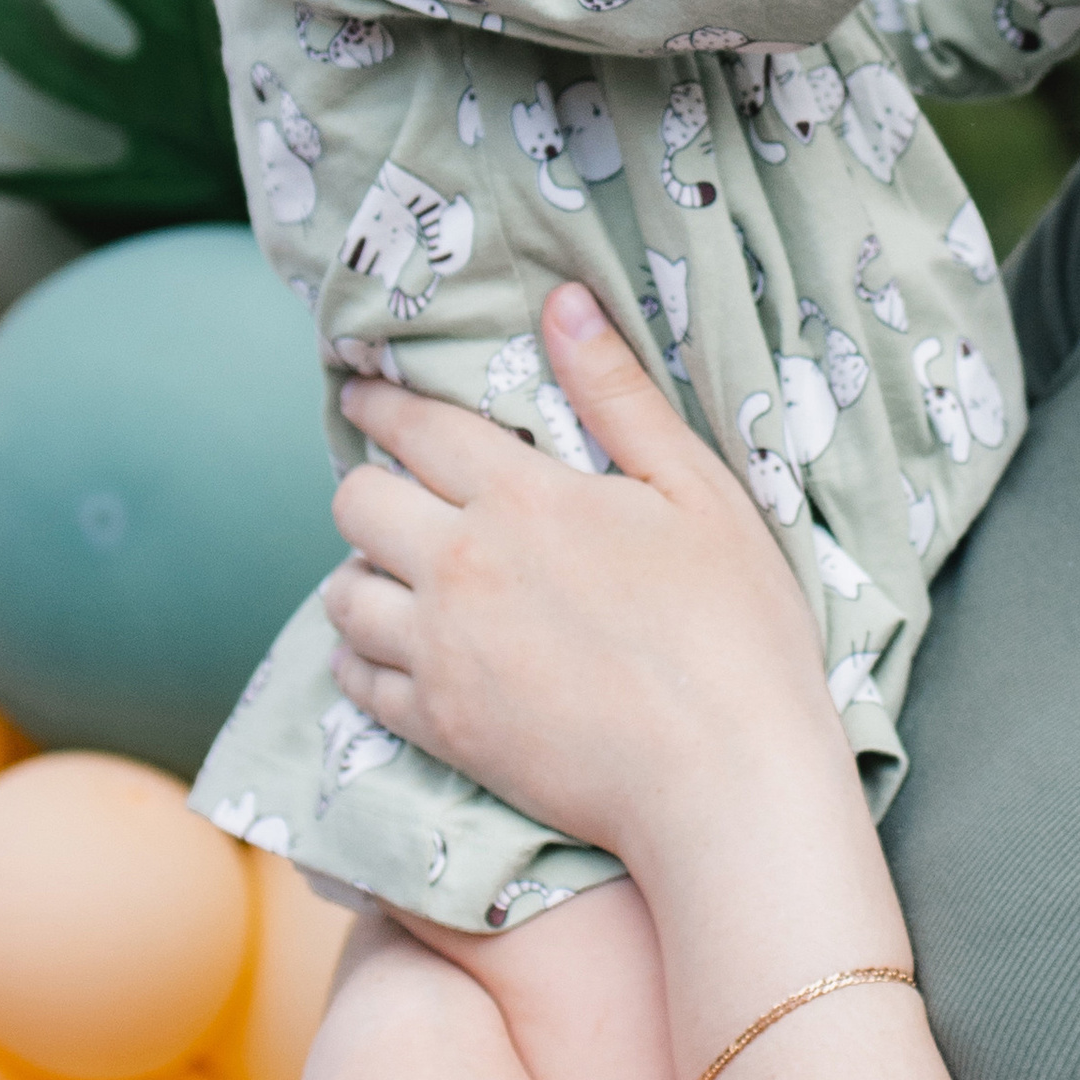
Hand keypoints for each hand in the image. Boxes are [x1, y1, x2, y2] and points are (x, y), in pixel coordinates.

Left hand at [323, 324, 847, 892]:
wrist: (727, 779)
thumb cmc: (736, 628)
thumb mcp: (699, 492)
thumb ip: (620, 396)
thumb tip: (562, 300)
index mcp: (523, 496)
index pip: (415, 427)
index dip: (379, 402)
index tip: (363, 392)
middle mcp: (460, 566)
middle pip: (356, 503)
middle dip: (369, 486)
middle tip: (396, 491)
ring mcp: (441, 652)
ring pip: (343, 594)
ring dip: (363, 574)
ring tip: (397, 574)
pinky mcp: (440, 728)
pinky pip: (357, 679)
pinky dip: (365, 657)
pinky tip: (400, 651)